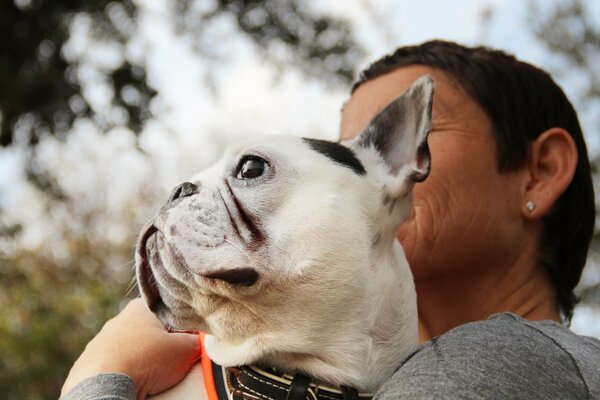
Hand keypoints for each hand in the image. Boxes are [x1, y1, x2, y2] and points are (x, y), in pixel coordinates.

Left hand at [61, 298, 199, 398]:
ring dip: (141, 362)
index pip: (168, 312)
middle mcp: (118, 320)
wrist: (104, 385)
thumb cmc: (147, 361)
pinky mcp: (87, 364)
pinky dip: (124, 375)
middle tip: (171, 363)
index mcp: (140, 308)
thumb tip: (199, 340)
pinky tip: (132, 384)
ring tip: (151, 379)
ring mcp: (100, 342)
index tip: (188, 343)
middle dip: (161, 347)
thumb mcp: (185, 349)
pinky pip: (114, 367)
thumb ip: (196, 340)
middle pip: (149, 333)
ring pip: (131, 350)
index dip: (182, 328)